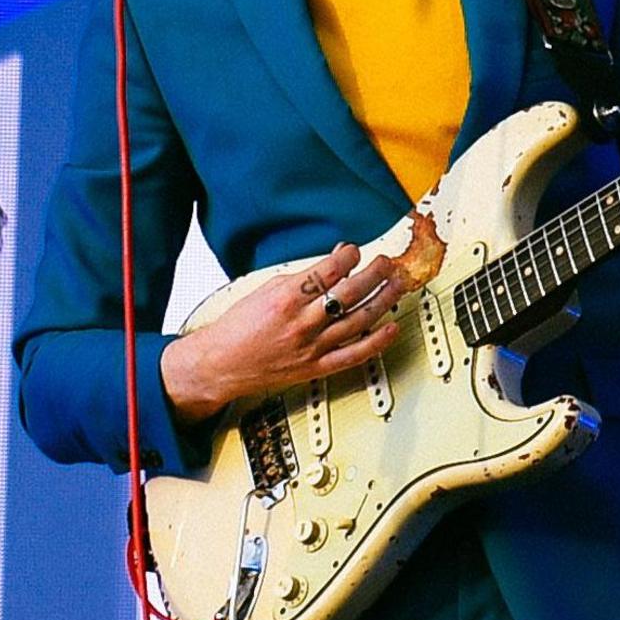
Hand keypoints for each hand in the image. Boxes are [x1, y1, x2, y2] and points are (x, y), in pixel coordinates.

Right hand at [161, 242, 405, 423]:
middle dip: (374, 273)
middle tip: (386, 263)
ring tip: (396, 285)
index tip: (356, 251)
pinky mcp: (317, 368)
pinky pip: (355, 355)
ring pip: (359, 321)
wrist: (222, 363)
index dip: (348, 256)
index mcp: (286, 299)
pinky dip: (377, 341)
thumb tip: (333, 260)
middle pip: (350, 293)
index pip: (328, 271)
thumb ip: (302, 276)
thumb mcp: (266, 289)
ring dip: (383, 300)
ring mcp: (312, 347)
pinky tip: (392, 327)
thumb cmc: (239, 327)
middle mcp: (302, 323)